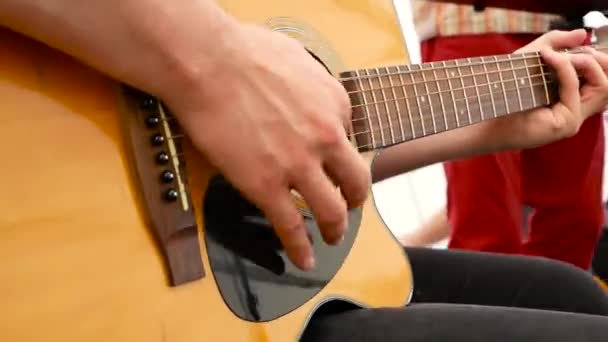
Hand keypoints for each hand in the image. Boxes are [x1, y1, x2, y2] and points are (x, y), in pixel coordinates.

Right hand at [165, 23, 369, 270]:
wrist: (208, 64)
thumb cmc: (244, 52)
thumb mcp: (298, 58)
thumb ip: (314, 85)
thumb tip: (310, 101)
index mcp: (335, 105)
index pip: (347, 137)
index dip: (337, 150)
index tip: (328, 157)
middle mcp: (326, 138)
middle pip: (356, 181)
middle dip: (355, 199)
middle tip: (349, 205)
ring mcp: (298, 166)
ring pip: (331, 211)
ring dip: (335, 228)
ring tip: (332, 237)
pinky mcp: (267, 187)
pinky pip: (291, 228)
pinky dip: (301, 248)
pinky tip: (305, 260)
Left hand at [488, 29, 607, 149]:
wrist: (482, 118)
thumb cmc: (502, 94)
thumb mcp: (529, 60)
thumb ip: (554, 44)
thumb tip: (583, 34)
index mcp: (572, 102)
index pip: (602, 80)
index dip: (594, 60)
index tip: (573, 47)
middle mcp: (577, 113)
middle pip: (607, 84)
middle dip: (593, 60)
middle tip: (571, 51)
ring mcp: (572, 120)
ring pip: (601, 86)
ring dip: (582, 62)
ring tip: (556, 55)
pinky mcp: (564, 123)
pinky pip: (574, 89)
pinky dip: (565, 68)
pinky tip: (547, 58)